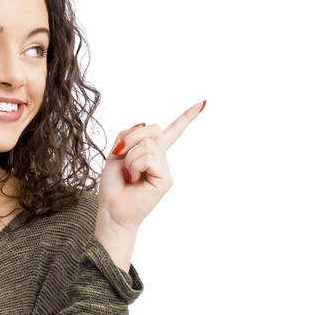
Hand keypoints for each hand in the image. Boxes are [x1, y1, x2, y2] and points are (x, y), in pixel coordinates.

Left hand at [97, 99, 204, 232]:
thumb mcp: (115, 153)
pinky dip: (135, 166)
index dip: (186, 117)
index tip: (202, 103)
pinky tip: (134, 180)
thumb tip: (144, 126)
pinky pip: (148, 157)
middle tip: (122, 159)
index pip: (171, 132)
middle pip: (153, 129)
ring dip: (131, 158)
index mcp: (151, 153)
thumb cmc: (113, 186)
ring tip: (129, 175)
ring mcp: (165, 169)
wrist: (112, 211)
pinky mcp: (166, 179)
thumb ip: (128, 135)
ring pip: (148, 144)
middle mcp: (161, 159)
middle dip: (132, 139)